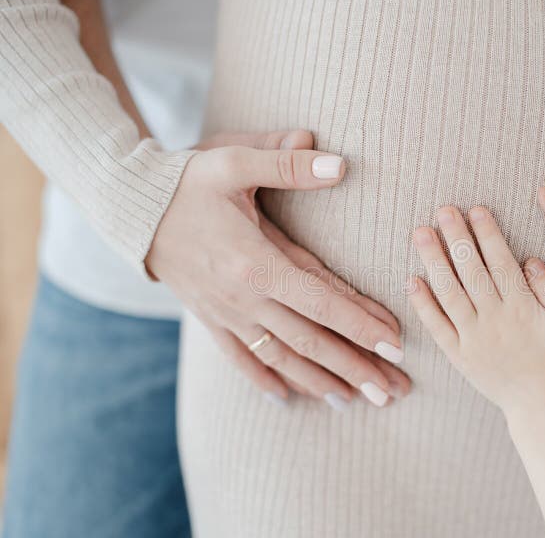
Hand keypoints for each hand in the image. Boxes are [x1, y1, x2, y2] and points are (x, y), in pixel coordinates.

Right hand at [146, 130, 408, 407]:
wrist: (128, 206)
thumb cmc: (185, 181)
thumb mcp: (233, 161)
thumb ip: (287, 165)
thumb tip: (340, 164)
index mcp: (256, 262)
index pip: (322, 301)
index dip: (362, 324)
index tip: (397, 346)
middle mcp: (243, 298)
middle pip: (309, 341)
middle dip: (355, 367)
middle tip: (393, 391)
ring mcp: (225, 314)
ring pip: (281, 358)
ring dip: (320, 382)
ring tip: (356, 401)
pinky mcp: (209, 318)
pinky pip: (240, 358)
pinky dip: (263, 379)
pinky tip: (287, 399)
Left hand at [407, 206, 544, 413]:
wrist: (540, 404)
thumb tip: (532, 260)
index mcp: (522, 307)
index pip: (500, 262)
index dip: (487, 234)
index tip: (476, 209)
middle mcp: (494, 319)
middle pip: (470, 271)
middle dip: (456, 237)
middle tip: (443, 210)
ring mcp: (473, 337)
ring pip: (449, 293)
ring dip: (433, 261)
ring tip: (421, 233)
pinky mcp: (458, 355)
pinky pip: (437, 326)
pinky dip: (423, 303)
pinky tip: (411, 280)